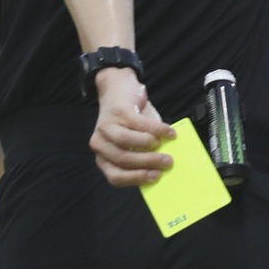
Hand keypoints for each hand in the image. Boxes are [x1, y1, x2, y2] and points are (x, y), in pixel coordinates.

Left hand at [88, 67, 174, 187]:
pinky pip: (139, 125)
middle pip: (123, 160)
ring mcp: (106, 127)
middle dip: (148, 162)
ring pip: (127, 143)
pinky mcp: (118, 112)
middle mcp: (100, 145)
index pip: (115, 176)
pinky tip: (168, 132)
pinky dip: (157, 129)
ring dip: (150, 146)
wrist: (119, 90)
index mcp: (104, 158)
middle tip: (168, 162)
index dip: (136, 178)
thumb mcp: (136, 142)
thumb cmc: (132, 122)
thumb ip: (144, 153)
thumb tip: (165, 165)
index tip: (156, 177)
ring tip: (165, 144)